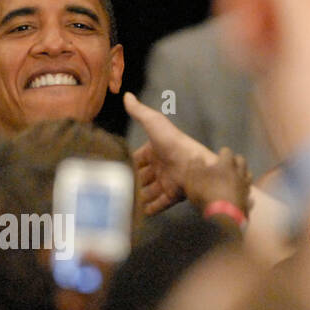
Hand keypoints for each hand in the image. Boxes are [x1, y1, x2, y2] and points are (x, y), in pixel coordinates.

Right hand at [125, 91, 215, 215]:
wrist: (195, 166)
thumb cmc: (173, 144)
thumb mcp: (155, 124)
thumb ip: (140, 112)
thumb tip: (126, 95)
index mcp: (156, 150)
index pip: (139, 158)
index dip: (129, 163)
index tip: (114, 170)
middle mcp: (161, 167)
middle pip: (143, 176)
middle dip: (133, 182)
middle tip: (117, 190)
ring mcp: (167, 182)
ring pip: (149, 191)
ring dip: (139, 196)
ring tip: (125, 204)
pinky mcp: (173, 195)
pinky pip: (159, 204)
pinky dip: (151, 209)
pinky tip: (140, 214)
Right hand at [183, 147, 250, 214]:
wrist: (222, 216)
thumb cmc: (206, 192)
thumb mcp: (193, 176)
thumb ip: (195, 165)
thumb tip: (197, 156)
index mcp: (226, 165)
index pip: (227, 152)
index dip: (223, 152)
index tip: (219, 154)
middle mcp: (239, 174)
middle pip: (242, 162)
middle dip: (237, 160)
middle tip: (230, 163)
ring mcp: (245, 188)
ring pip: (248, 177)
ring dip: (244, 175)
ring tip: (238, 178)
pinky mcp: (247, 202)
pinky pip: (250, 197)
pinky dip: (247, 196)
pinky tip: (244, 198)